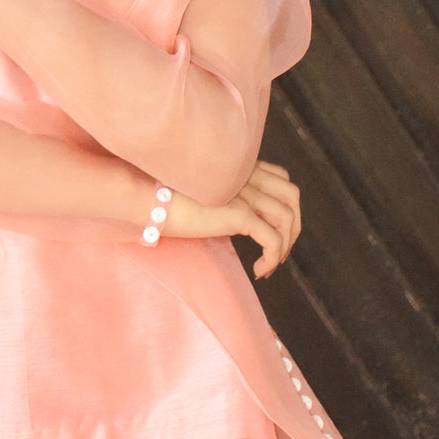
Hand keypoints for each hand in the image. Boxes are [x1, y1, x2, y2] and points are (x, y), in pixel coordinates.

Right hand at [160, 159, 301, 278]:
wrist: (145, 196)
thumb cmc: (162, 197)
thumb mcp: (199, 192)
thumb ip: (218, 195)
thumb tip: (225, 218)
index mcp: (238, 167)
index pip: (280, 177)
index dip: (283, 205)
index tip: (270, 231)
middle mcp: (245, 175)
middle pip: (292, 195)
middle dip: (293, 225)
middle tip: (277, 251)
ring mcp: (243, 192)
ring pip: (287, 218)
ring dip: (285, 246)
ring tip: (268, 265)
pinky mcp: (237, 213)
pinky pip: (272, 239)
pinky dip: (272, 258)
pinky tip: (258, 271)